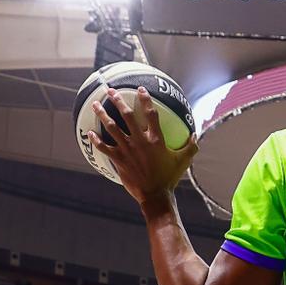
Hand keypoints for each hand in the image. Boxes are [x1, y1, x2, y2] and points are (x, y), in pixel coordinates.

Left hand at [91, 88, 199, 206]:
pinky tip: (89, 132)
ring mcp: (127, 150)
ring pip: (112, 128)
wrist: (155, 195)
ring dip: (102, 115)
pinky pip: (104, 147)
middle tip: (111, 91)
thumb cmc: (169, 178)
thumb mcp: (183, 161)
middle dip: (117, 100)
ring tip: (96, 105)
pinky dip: (96, 140)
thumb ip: (191, 147)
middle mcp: (140, 141)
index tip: (140, 89)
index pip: (150, 114)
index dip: (145, 99)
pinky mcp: (118, 160)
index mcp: (156, 139)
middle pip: (126, 115)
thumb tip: (196, 134)